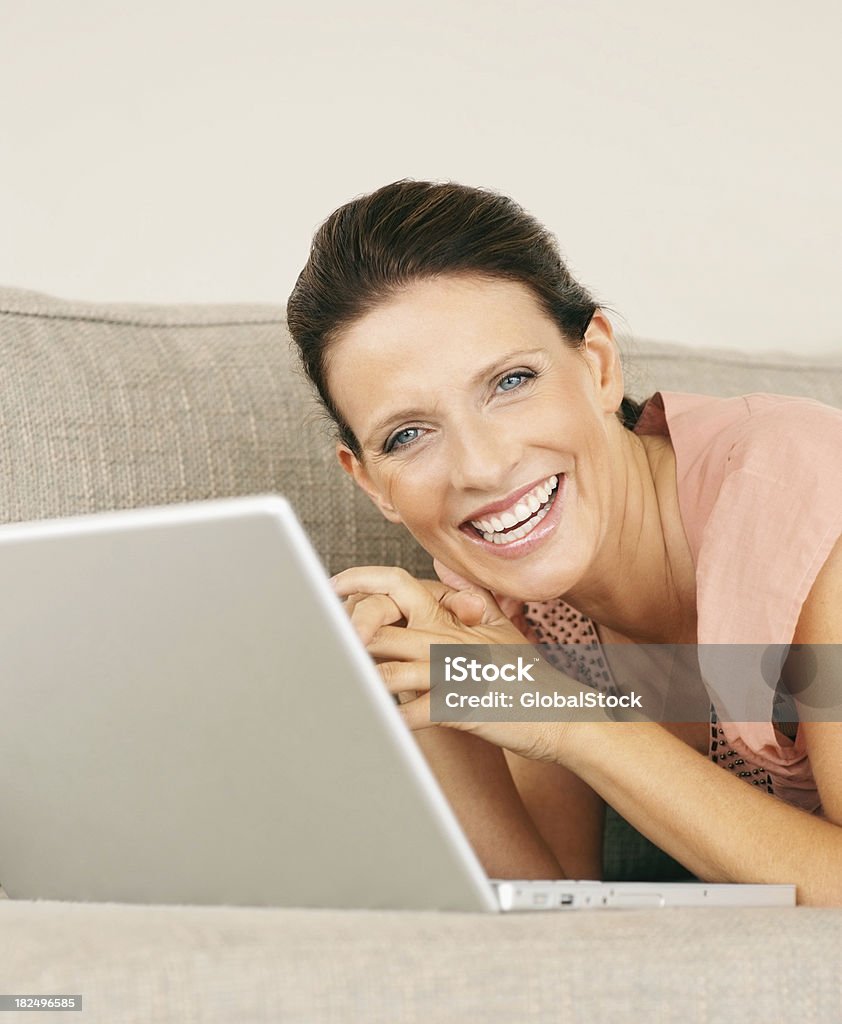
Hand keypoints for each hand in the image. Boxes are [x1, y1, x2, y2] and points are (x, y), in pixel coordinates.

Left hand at [331, 566, 577, 763]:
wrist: (561, 713)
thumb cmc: (524, 676)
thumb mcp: (497, 629)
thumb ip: (465, 605)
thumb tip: (440, 580)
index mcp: (453, 618)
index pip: (400, 585)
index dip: (363, 581)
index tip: (334, 585)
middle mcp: (449, 640)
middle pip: (383, 628)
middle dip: (348, 638)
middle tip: (321, 645)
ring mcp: (456, 674)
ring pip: (392, 671)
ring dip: (362, 680)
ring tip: (337, 685)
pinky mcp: (463, 708)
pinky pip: (416, 713)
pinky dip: (393, 719)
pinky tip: (377, 723)